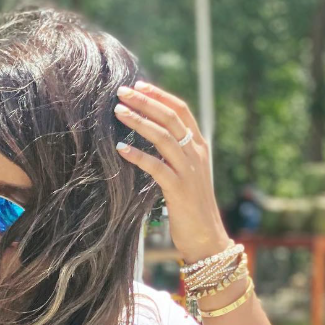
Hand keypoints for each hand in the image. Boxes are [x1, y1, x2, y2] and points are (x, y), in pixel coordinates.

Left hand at [114, 80, 230, 263]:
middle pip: (171, 118)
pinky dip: (137, 155)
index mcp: (199, 147)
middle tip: (122, 91)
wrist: (206, 238)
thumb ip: (174, 156)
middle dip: (145, 101)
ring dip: (139, 121)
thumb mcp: (186, 176)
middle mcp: (196, 154)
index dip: (160, 95)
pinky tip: (120, 148)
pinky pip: (156, 167)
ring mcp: (189, 171)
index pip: (181, 111)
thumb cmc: (192, 209)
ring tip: (118, 111)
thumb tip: (152, 141)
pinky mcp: (179, 190)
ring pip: (163, 137)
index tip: (139, 85)